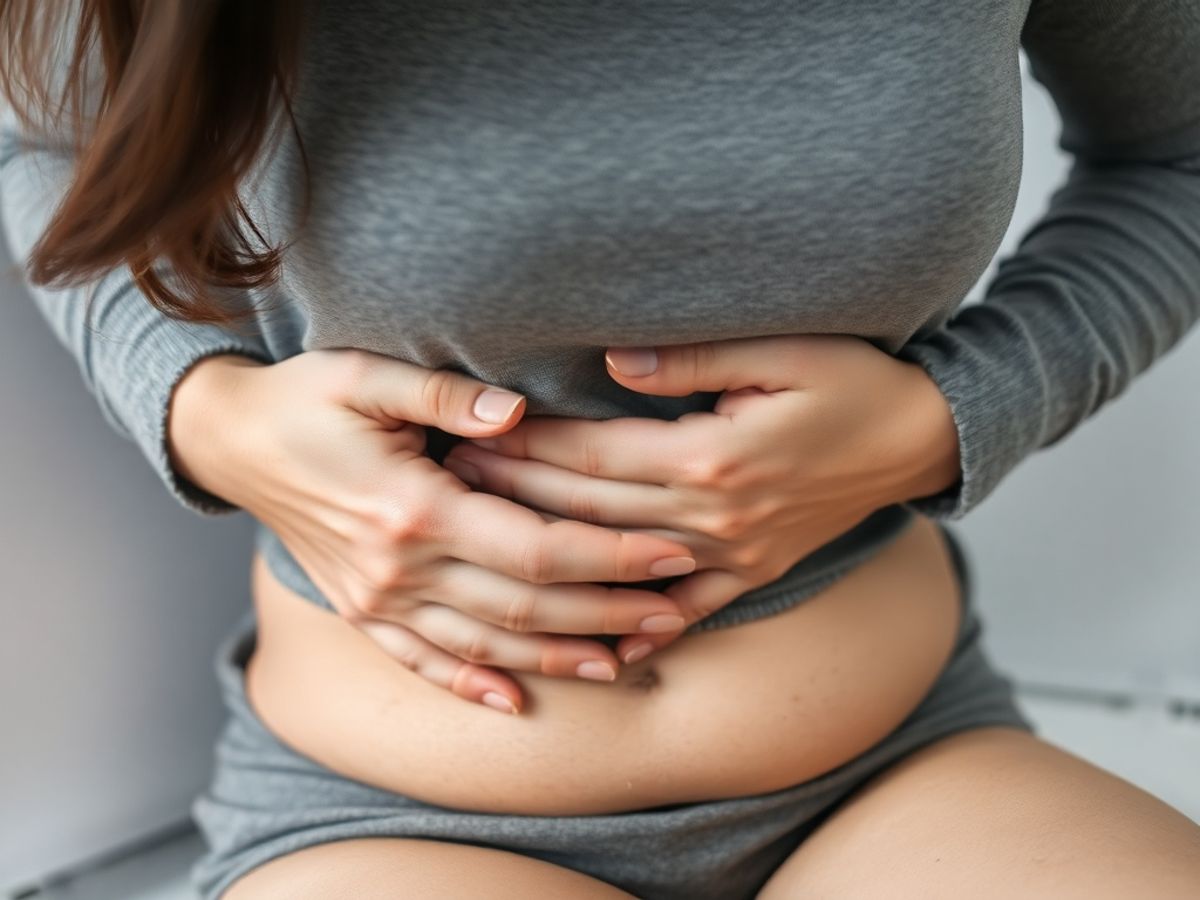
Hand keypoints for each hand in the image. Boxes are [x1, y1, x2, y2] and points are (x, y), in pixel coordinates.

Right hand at [168, 349, 694, 712]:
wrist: (231, 442)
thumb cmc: (306, 398)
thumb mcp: (366, 376)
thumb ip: (444, 398)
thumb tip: (518, 413)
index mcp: (412, 508)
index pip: (535, 546)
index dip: (608, 554)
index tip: (668, 551)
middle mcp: (397, 568)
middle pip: (523, 606)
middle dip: (604, 613)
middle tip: (672, 612)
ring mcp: (376, 600)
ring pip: (483, 645)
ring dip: (555, 657)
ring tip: (620, 661)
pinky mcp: (361, 613)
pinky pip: (421, 663)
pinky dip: (470, 685)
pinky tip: (515, 701)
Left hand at [443, 334, 961, 664]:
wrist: (922, 438)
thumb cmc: (852, 381)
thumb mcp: (781, 349)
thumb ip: (692, 358)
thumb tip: (612, 359)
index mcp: (711, 457)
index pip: (592, 454)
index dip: (526, 446)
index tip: (470, 438)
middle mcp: (715, 517)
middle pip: (592, 511)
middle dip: (517, 498)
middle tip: (451, 487)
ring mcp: (735, 554)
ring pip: (624, 566)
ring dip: (556, 558)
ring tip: (494, 547)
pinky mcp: (754, 574)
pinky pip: (689, 613)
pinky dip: (643, 632)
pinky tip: (602, 649)